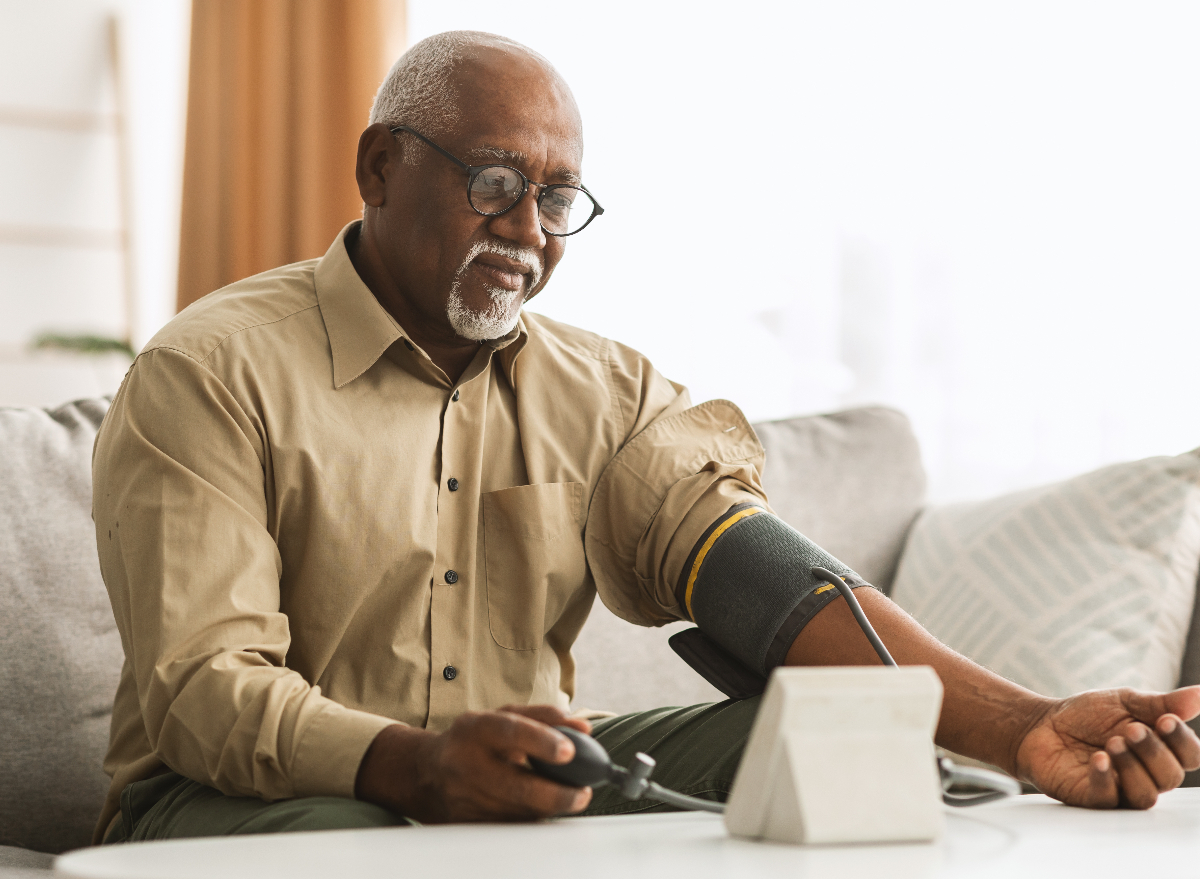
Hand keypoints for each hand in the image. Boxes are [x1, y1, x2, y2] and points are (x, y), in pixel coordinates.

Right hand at [355, 704, 592, 822]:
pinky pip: (510, 827)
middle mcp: (466, 764)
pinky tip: (544, 810)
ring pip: (518, 813)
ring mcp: (464, 799)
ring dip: (549, 809)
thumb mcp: (503, 717)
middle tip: (583, 793)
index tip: (570, 751)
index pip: (510, 732)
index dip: (541, 742)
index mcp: (474, 729)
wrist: (426, 773)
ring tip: (570, 798)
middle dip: (555, 794)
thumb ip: (544, 718)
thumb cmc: (474, 740)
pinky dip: (532, 819)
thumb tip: (583, 728)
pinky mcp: (468, 824)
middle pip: (516, 786)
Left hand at [1015, 686, 1199, 807]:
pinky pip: (1109, 799)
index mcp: (1159, 751)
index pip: (1189, 757)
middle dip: (1154, 752)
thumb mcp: (1124, 702)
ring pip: (1145, 795)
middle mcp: (1145, 775)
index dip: (1183, 741)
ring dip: (1132, 767)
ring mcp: (1120, 790)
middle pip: (1170, 777)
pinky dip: (1106, 779)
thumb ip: (1161, 703)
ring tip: (1112, 743)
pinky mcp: (1092, 798)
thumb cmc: (1086, 715)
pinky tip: (1098, 759)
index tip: (1165, 720)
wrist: (1041, 724)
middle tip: (1131, 730)